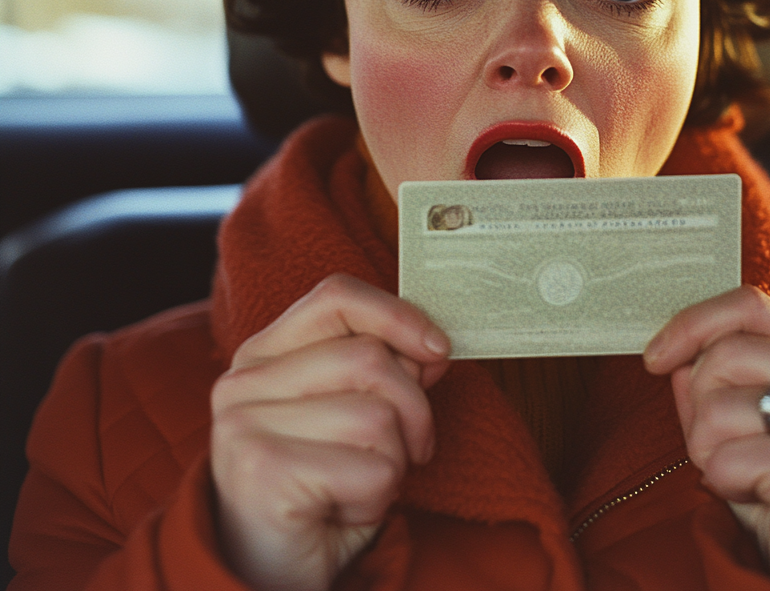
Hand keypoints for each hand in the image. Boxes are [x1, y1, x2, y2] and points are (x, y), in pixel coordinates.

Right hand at [210, 274, 450, 590]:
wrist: (268, 579)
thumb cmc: (319, 490)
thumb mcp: (350, 416)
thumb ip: (381, 371)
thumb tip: (432, 346)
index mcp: (262, 354)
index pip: (337, 297)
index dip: (398, 315)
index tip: (437, 349)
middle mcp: (243, 382)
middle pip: (371, 357)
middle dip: (413, 410)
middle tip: (403, 451)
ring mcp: (244, 425)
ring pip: (378, 415)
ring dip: (394, 461)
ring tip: (361, 485)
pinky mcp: (263, 473)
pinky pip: (371, 468)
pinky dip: (379, 498)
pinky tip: (344, 513)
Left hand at [644, 285, 769, 590]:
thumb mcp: (740, 414)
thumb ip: (708, 374)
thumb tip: (672, 355)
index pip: (748, 305)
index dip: (691, 323)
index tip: (655, 358)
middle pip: (724, 353)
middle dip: (700, 404)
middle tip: (725, 444)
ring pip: (718, 406)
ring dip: (710, 448)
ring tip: (745, 472)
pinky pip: (728, 457)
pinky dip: (724, 481)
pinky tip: (757, 495)